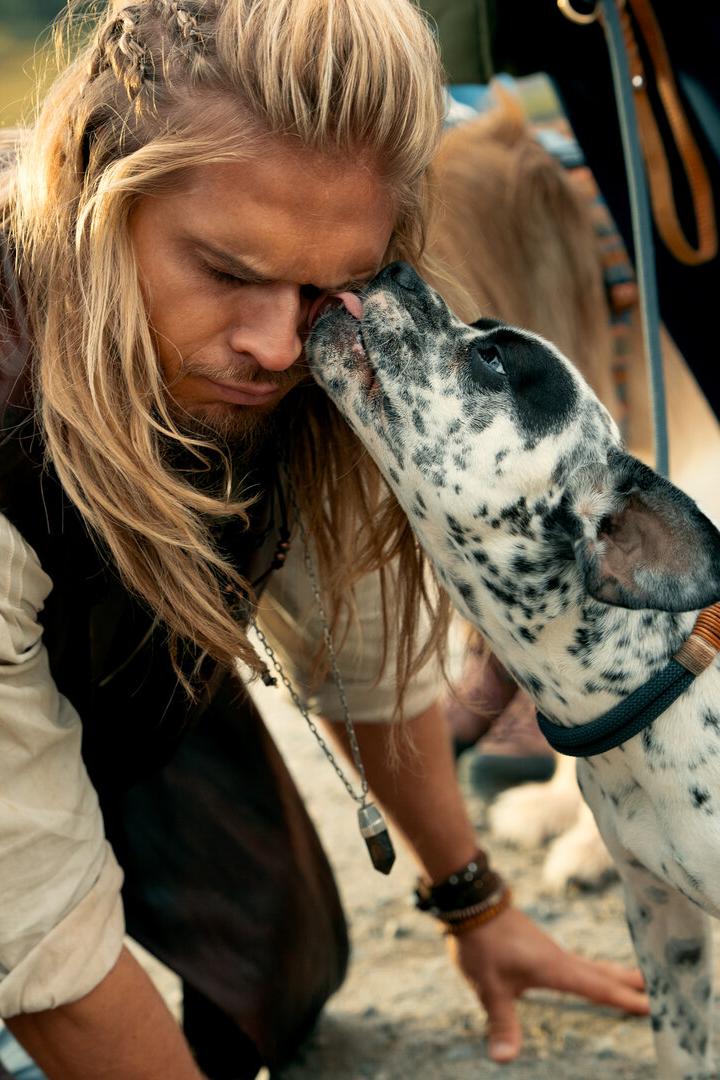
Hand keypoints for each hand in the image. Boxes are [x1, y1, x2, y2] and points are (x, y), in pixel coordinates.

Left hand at [447, 905, 647, 1062]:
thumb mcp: (489, 988)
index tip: (652, 1005)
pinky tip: (585, 971)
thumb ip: (502, 1022)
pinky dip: (591, 967)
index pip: (596, 988)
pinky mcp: (537, 944)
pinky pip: (574, 960)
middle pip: (600, 972)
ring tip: (634, 978)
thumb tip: (504, 1059)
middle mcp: (557, 958)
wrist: (470, 901)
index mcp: (554, 969)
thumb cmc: (482, 944)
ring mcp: (548, 948)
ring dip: (612, 973)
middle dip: (627, 982)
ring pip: (588, 964)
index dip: (623, 999)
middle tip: (656, 988)